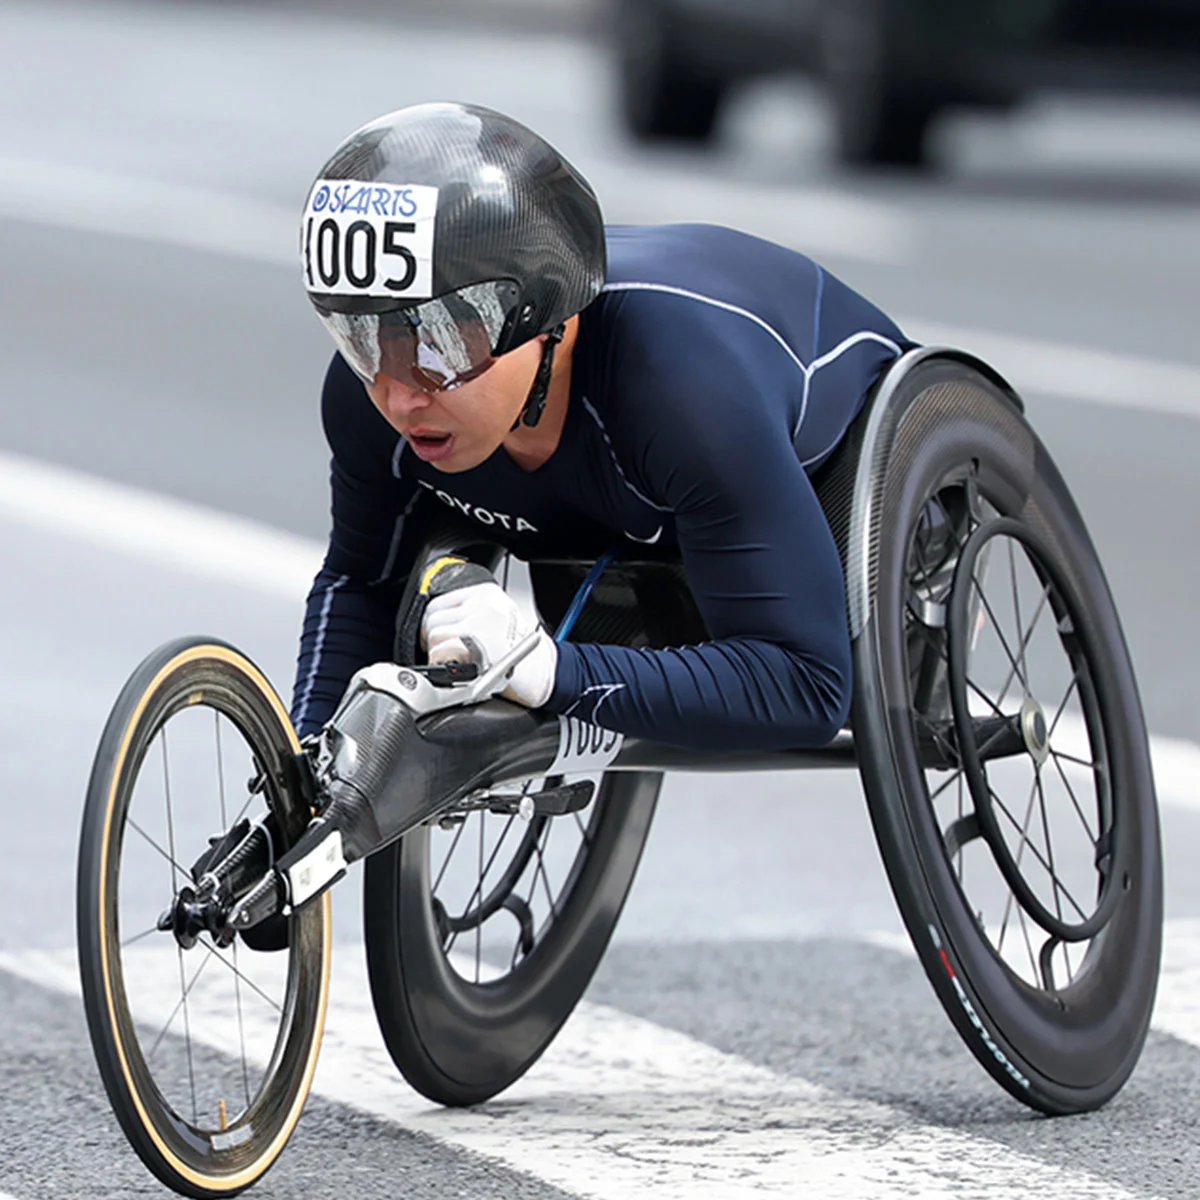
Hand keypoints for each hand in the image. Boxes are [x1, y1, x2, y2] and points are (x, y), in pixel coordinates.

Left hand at [421, 580, 557, 707]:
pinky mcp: (475, 647)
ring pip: (434, 636)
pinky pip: (440, 653)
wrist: (546, 674)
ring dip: (438, 654)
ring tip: (457, 663)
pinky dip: (443, 665)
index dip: (433, 625)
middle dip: (434, 640)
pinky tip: (459, 670)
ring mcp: (479, 624)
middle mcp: (483, 605)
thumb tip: (434, 625)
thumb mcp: (497, 620)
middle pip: (433, 619)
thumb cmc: (521, 653)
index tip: (439, 638)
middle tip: (447, 655)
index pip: (438, 603)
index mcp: (486, 594)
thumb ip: (469, 615)